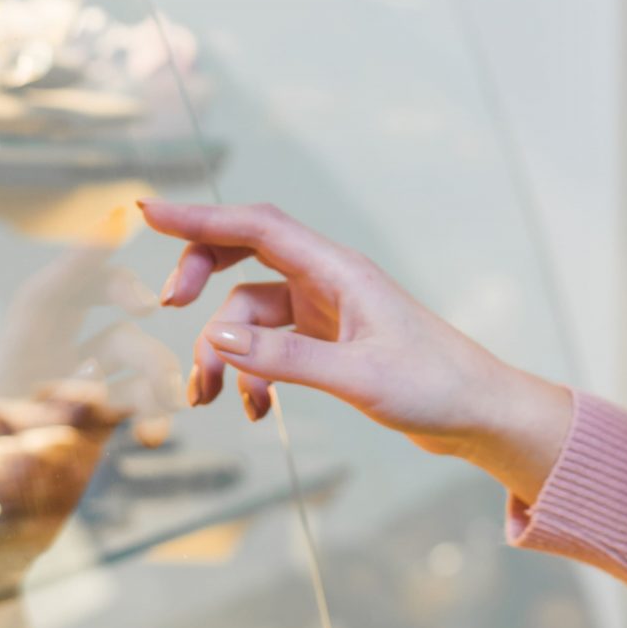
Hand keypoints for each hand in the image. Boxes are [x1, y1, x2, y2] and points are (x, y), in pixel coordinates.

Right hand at [145, 199, 572, 503]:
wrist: (479, 415)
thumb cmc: (435, 387)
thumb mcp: (358, 376)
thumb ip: (287, 358)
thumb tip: (220, 338)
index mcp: (339, 270)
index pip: (257, 227)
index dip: (200, 217)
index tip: (148, 212)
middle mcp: (328, 281)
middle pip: (244, 257)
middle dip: (201, 278)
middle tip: (168, 308)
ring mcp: (326, 311)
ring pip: (250, 314)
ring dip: (224, 352)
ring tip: (208, 399)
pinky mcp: (328, 342)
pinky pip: (268, 347)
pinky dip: (252, 374)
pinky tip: (256, 409)